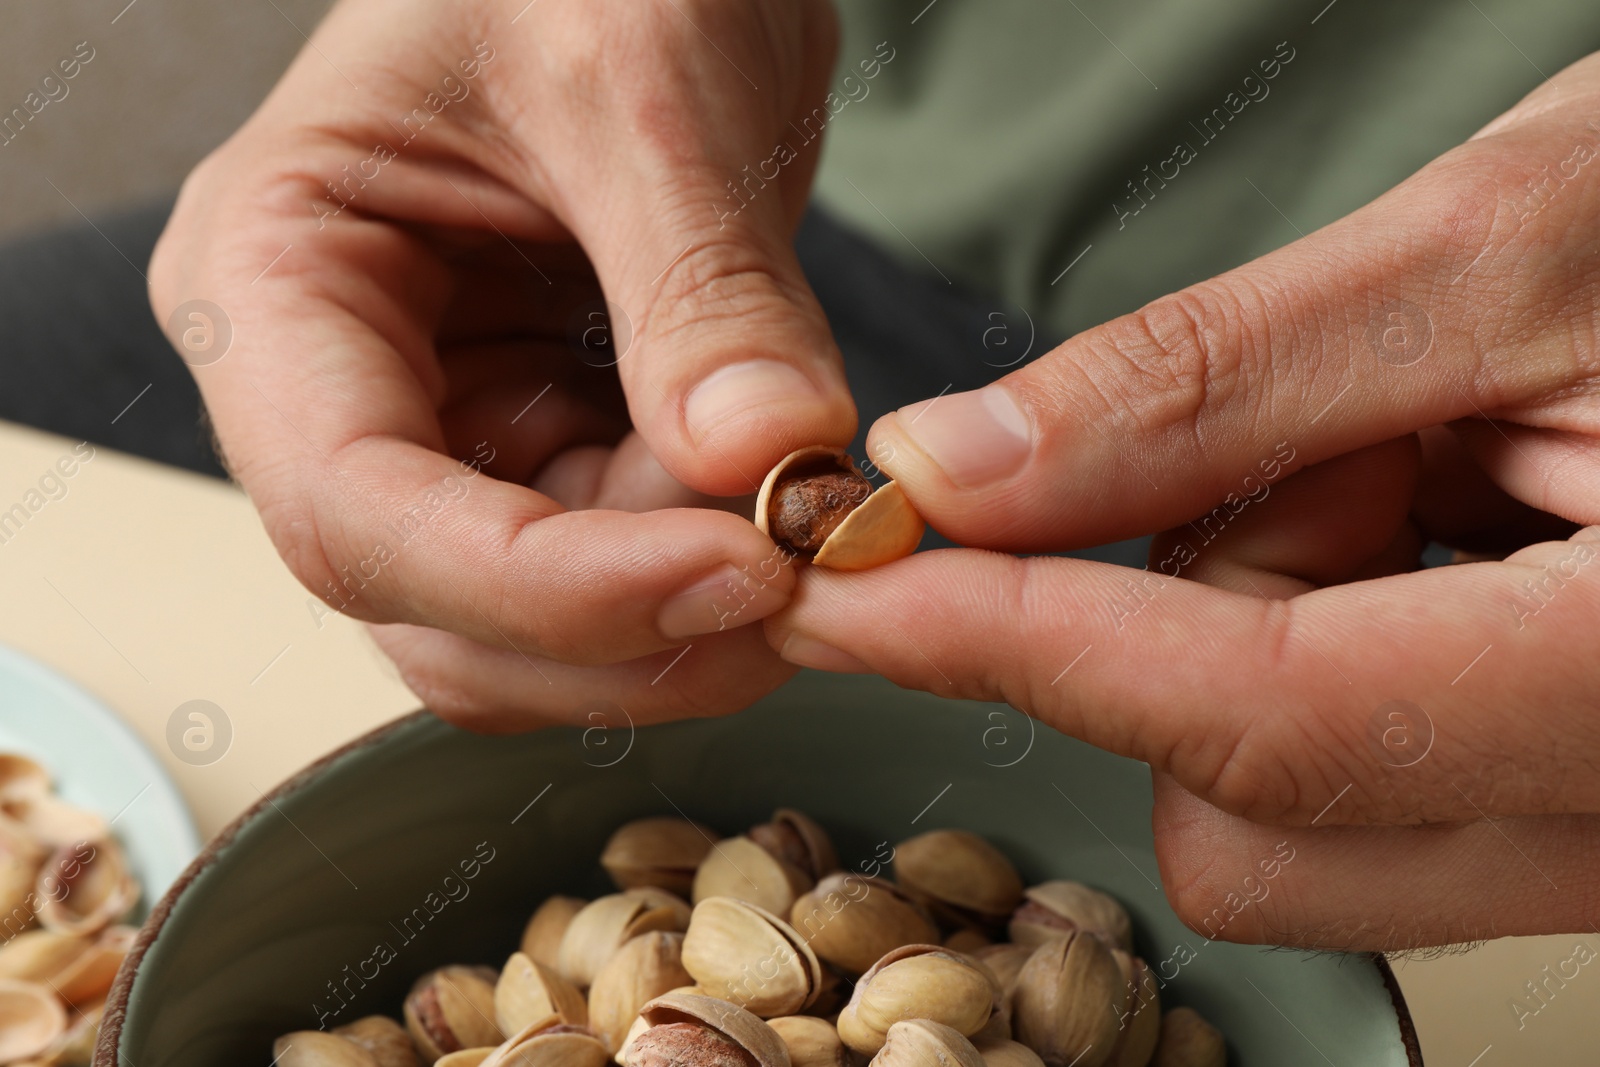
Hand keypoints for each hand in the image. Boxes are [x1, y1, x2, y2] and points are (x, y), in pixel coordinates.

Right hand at [149, 0, 853, 728]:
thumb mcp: (643, 83)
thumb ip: (701, 285)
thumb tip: (764, 457)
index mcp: (272, 277)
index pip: (358, 513)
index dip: (544, 587)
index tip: (736, 574)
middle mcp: (328, 388)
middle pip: (435, 609)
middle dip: (624, 631)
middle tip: (800, 582)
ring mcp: (434, 429)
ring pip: (526, 625)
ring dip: (675, 620)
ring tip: (802, 513)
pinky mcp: (534, 445)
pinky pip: (607, 571)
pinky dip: (702, 575)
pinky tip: (783, 505)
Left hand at [767, 53, 1599, 950]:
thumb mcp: (1509, 248)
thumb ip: (1211, 385)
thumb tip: (960, 473)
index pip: (1265, 720)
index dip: (1026, 643)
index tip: (856, 588)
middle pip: (1252, 812)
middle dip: (1182, 624)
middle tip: (1291, 440)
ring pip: (1289, 807)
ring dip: (1259, 624)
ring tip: (1403, 456)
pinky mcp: (1570, 799)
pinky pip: (1355, 776)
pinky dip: (1320, 636)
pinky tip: (1420, 514)